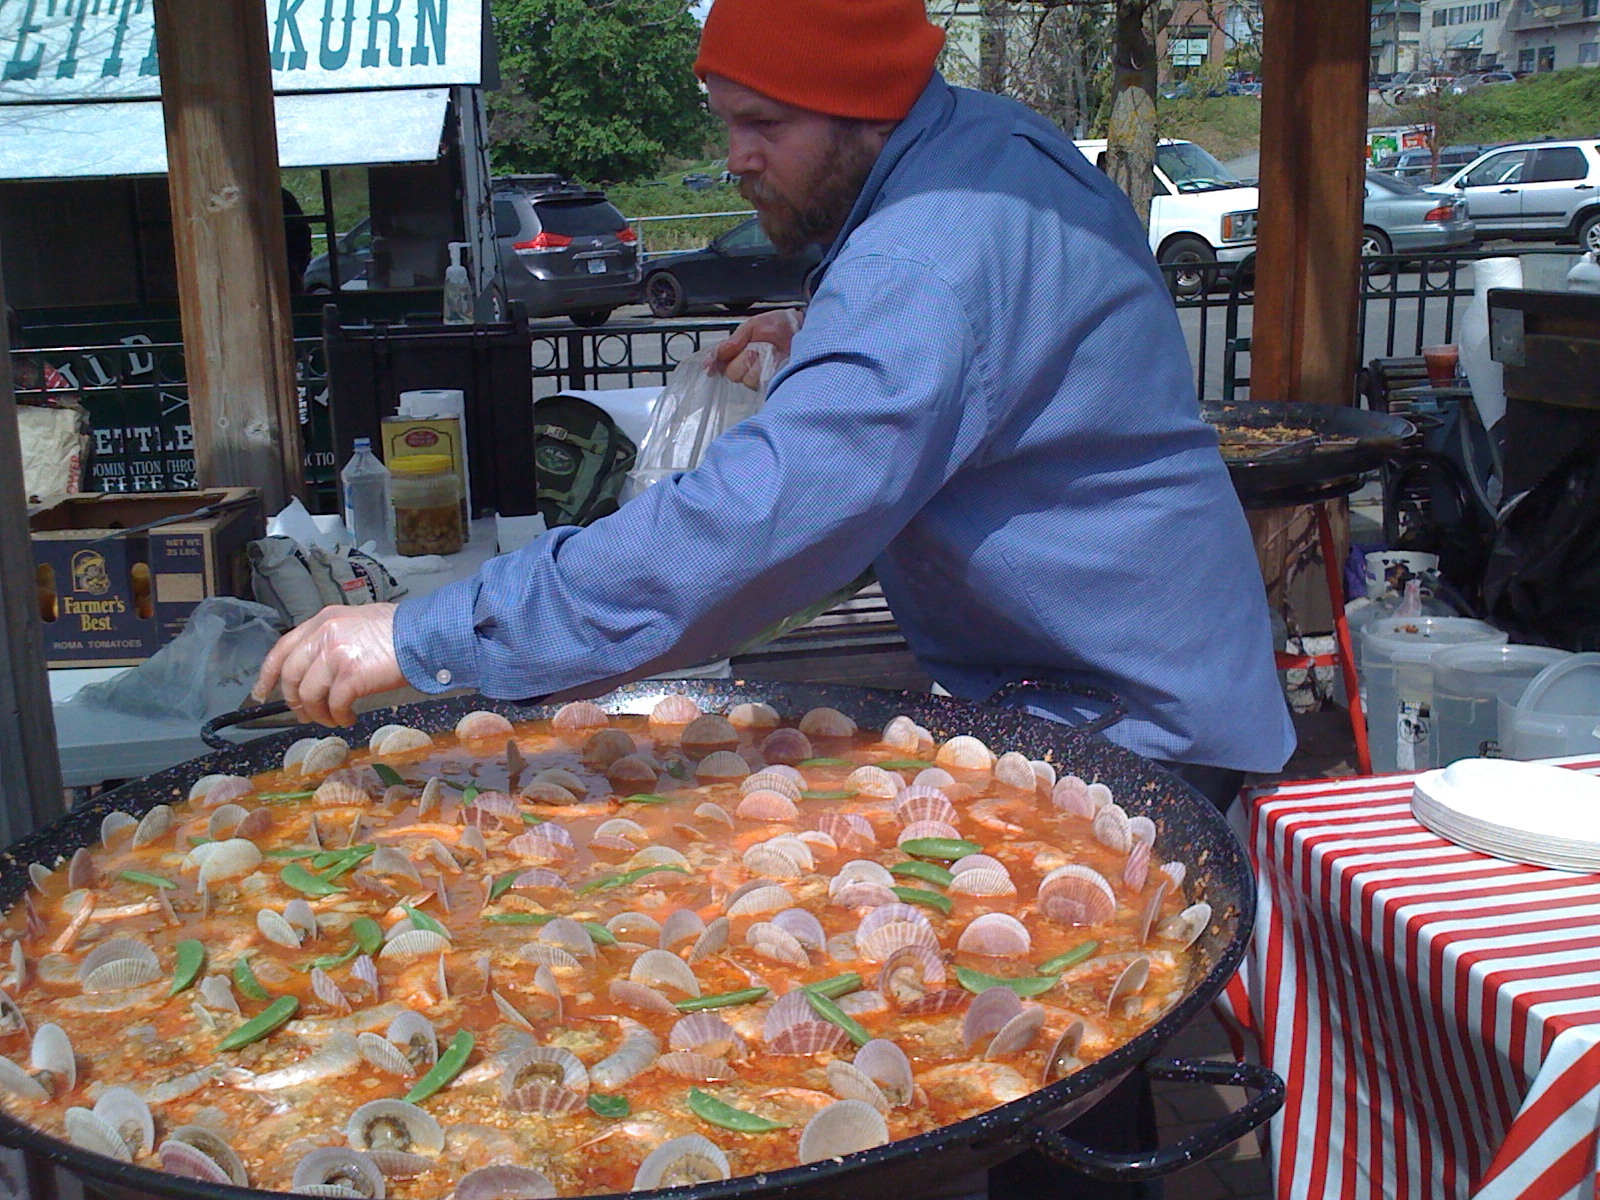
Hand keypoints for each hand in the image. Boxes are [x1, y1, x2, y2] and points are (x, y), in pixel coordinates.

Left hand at [251, 603, 407, 727]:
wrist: (423, 635)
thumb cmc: (398, 631)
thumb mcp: (356, 623)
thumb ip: (333, 637)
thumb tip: (319, 666)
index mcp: (323, 620)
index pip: (283, 648)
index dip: (268, 674)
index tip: (262, 692)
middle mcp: (324, 634)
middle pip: (291, 675)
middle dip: (294, 701)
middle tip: (304, 715)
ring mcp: (335, 654)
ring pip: (309, 694)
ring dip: (318, 713)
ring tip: (333, 719)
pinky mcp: (350, 675)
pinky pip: (333, 704)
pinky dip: (338, 716)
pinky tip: (348, 718)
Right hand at [711, 308, 802, 388]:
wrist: (801, 327)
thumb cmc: (779, 324)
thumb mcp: (751, 326)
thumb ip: (732, 341)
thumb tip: (714, 356)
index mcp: (738, 353)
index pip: (720, 364)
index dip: (715, 363)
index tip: (711, 366)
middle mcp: (747, 367)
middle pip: (732, 374)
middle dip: (742, 359)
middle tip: (755, 348)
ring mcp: (760, 377)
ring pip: (747, 379)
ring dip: (757, 364)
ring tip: (770, 352)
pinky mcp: (773, 383)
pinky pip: (762, 382)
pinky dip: (767, 369)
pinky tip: (776, 360)